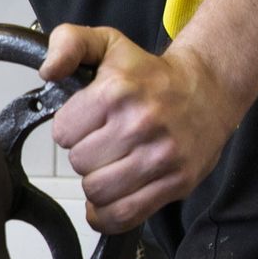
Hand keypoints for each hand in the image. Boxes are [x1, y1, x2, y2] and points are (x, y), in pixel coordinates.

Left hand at [40, 24, 238, 233]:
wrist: (209, 89)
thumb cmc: (152, 73)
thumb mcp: (107, 43)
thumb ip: (68, 43)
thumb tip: (48, 70)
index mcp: (117, 92)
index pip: (63, 133)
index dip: (70, 129)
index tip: (87, 122)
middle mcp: (140, 125)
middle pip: (79, 163)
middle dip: (85, 154)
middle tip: (104, 142)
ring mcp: (161, 157)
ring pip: (98, 191)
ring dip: (97, 182)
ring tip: (112, 164)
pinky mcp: (177, 182)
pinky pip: (123, 215)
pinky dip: (108, 214)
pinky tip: (112, 196)